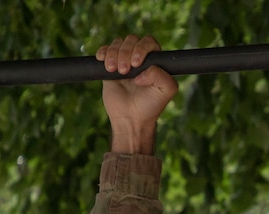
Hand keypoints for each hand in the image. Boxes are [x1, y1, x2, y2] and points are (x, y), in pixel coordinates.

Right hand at [96, 35, 177, 153]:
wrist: (131, 118)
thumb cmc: (150, 105)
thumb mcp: (166, 91)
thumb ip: (162, 76)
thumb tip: (142, 71)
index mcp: (155, 60)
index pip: (149, 42)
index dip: (141, 48)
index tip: (136, 64)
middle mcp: (140, 57)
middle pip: (131, 40)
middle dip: (125, 52)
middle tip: (124, 71)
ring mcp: (124, 60)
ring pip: (117, 43)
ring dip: (113, 54)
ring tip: (113, 71)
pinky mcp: (110, 65)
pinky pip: (104, 50)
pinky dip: (103, 52)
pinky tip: (104, 64)